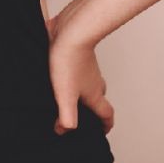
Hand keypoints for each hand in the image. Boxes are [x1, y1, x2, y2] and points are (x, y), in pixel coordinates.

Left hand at [45, 17, 113, 136]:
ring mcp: (86, 67)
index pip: (106, 113)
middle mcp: (93, 81)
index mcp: (94, 94)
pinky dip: (73, 78)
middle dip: (94, 110)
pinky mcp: (75, 55)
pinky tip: (57, 78)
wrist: (71, 31)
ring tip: (69, 99)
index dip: (106, 125)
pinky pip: (78, 70)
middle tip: (84, 118)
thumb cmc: (69, 61)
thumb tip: (64, 130)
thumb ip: (67, 116)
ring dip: (82, 93)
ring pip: (89, 83)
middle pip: (99, 99)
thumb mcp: (66, 95)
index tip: (102, 132)